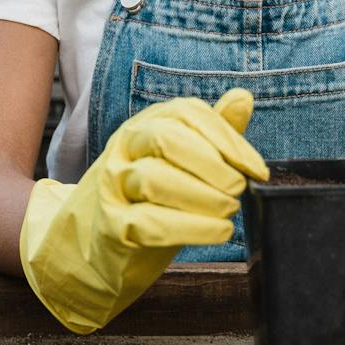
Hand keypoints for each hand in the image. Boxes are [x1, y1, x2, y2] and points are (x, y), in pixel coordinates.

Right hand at [19, 89, 266, 333]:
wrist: (89, 247)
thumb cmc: (146, 201)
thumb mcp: (180, 161)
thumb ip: (212, 132)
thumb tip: (243, 97)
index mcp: (145, 126)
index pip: (187, 114)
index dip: (228, 139)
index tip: (256, 169)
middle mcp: (125, 149)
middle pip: (166, 138)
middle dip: (211, 163)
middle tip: (238, 189)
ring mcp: (113, 187)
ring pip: (154, 179)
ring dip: (202, 196)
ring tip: (229, 211)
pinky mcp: (111, 227)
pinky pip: (148, 223)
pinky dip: (190, 228)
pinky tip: (217, 231)